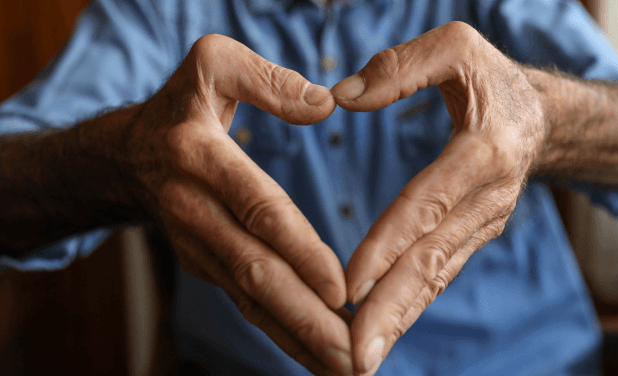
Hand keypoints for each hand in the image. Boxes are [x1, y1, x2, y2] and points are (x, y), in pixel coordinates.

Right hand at [121, 35, 352, 375]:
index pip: (256, 209)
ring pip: (253, 300)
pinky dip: (285, 335)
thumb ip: (266, 79)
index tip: (340, 291)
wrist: (126, 159)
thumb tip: (325, 105)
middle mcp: (195, 212)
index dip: (297, 250)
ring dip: (299, 340)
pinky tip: (320, 358)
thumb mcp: (211, 64)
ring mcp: (200, 248)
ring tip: (347, 371)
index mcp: (199, 158)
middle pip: (256, 273)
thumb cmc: (181, 107)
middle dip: (305, 320)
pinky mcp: (209, 267)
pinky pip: (250, 304)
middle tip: (353, 357)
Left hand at [332, 22, 545, 374]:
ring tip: (361, 361)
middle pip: (433, 258)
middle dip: (393, 308)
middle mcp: (488, 197)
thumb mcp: (455, 47)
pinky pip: (439, 274)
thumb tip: (343, 96)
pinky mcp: (473, 236)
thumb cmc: (490, 78)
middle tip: (355, 355)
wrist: (541, 118)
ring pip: (436, 277)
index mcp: (484, 150)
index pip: (429, 203)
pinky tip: (381, 333)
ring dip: (399, 320)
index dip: (390, 243)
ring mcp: (484, 223)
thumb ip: (402, 67)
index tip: (350, 285)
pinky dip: (410, 307)